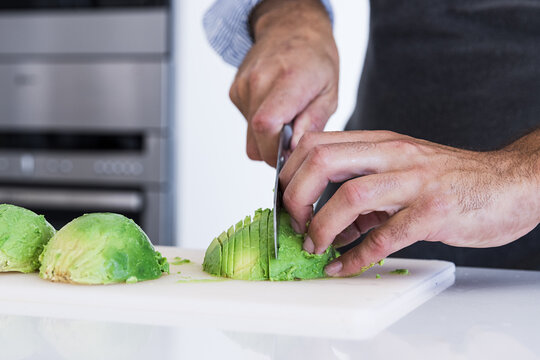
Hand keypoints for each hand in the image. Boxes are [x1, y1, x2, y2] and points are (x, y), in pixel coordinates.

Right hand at [229, 0, 338, 165]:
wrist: (291, 29)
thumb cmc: (315, 59)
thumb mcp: (329, 92)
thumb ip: (313, 122)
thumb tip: (294, 149)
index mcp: (288, 80)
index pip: (266, 126)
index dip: (276, 152)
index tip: (291, 155)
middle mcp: (259, 81)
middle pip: (256, 140)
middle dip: (275, 151)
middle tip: (294, 140)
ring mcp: (243, 86)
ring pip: (250, 137)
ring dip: (268, 138)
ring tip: (287, 118)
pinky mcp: (235, 92)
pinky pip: (246, 125)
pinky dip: (260, 125)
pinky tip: (275, 108)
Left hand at [280, 130, 539, 275]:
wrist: (510, 183)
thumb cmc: (453, 178)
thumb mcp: (402, 170)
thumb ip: (364, 190)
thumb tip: (330, 223)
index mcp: (381, 142)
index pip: (317, 143)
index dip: (290, 171)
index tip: (285, 198)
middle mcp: (393, 155)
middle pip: (322, 161)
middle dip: (295, 196)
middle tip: (294, 223)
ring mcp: (413, 182)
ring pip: (348, 197)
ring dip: (321, 226)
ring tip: (314, 246)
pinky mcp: (432, 212)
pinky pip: (384, 237)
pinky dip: (356, 257)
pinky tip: (344, 267)